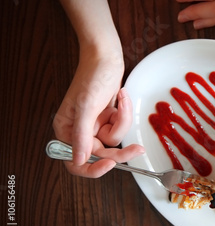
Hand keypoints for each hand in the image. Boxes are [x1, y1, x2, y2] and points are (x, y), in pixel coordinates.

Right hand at [53, 44, 143, 177]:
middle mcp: (79, 131)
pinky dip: (124, 114)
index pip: (74, 162)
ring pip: (114, 140)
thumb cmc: (92, 76)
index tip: (110, 165)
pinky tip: (121, 98)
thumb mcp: (86, 107)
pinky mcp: (108, 118)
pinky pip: (120, 127)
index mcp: (66, 130)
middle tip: (137, 149)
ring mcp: (95, 125)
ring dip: (122, 121)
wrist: (106, 57)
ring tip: (121, 102)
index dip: (92, 168)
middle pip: (100, 155)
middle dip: (119, 150)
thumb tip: (78, 161)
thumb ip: (81, 136)